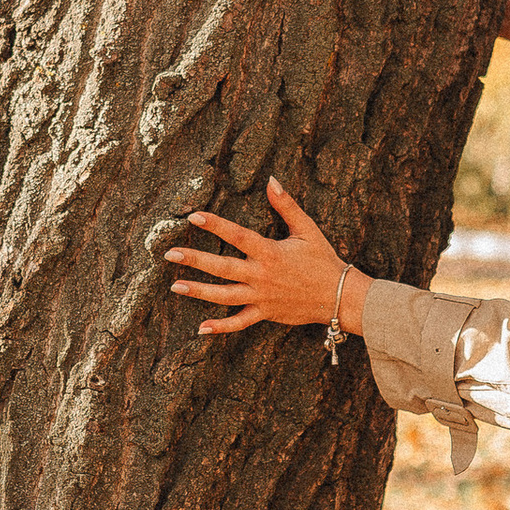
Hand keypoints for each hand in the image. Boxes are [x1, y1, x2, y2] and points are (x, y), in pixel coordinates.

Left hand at [166, 179, 369, 339]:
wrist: (340, 296)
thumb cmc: (323, 260)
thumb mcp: (307, 229)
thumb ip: (286, 205)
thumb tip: (272, 180)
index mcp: (270, 252)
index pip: (237, 236)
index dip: (214, 225)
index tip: (193, 217)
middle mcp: (261, 275)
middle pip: (222, 267)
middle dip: (195, 260)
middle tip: (169, 255)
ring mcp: (261, 297)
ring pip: (224, 296)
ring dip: (198, 292)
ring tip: (175, 287)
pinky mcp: (265, 314)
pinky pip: (240, 322)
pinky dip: (221, 327)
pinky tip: (201, 329)